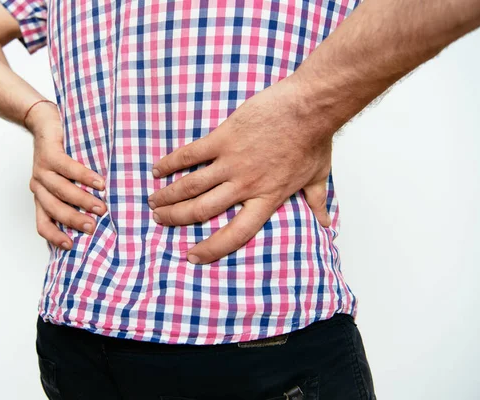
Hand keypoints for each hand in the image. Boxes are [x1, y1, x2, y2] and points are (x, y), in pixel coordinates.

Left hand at [26, 101, 106, 249]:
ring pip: (61, 191)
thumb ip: (72, 197)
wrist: (43, 122)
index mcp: (41, 196)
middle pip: (54, 209)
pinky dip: (85, 177)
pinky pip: (68, 168)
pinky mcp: (49, 154)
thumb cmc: (60, 154)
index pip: (43, 223)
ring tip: (102, 207)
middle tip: (93, 227)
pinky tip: (99, 183)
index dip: (54, 236)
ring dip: (83, 201)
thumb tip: (96, 217)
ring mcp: (42, 170)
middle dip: (74, 220)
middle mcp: (39, 186)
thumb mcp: (63, 180)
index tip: (71, 246)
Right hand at [148, 77, 336, 264]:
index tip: (192, 255)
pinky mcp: (223, 138)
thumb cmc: (314, 140)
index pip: (235, 234)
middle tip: (160, 220)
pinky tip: (156, 171)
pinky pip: (190, 155)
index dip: (212, 248)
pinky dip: (170, 164)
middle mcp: (245, 185)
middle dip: (176, 219)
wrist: (310, 108)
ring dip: (168, 196)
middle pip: (202, 211)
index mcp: (266, 198)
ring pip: (191, 186)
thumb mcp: (318, 176)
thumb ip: (316, 202)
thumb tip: (326, 223)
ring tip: (153, 202)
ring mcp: (231, 162)